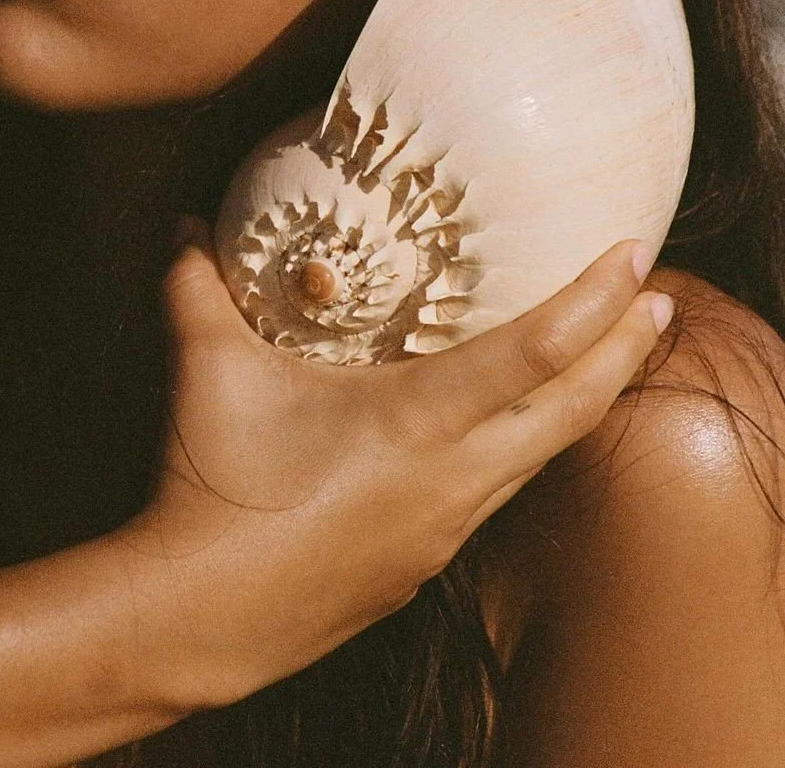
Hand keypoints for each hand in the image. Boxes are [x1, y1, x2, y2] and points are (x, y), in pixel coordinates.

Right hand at [125, 224, 670, 707]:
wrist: (200, 616)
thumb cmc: (212, 486)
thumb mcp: (204, 370)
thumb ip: (195, 285)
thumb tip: (184, 224)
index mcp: (416, 421)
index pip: (536, 352)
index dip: (594, 299)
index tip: (633, 254)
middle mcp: (454, 476)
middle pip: (575, 410)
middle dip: (625, 348)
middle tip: (656, 298)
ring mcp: (447, 526)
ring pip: (544, 456)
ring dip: (584, 400)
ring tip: (601, 355)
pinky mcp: (428, 559)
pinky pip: (501, 491)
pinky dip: (528, 445)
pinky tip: (503, 430)